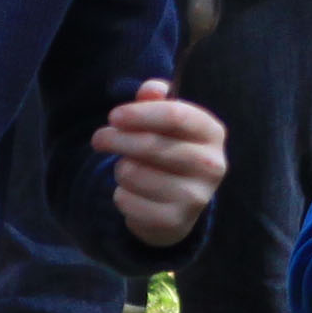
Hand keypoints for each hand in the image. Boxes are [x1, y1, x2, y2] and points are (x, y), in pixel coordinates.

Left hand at [96, 82, 225, 246]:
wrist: (179, 205)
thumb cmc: (169, 150)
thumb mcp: (166, 121)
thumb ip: (156, 99)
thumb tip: (150, 90)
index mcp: (212, 133)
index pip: (175, 115)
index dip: (138, 114)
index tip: (113, 116)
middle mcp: (211, 166)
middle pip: (151, 144)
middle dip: (117, 139)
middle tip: (99, 138)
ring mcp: (196, 197)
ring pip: (133, 173)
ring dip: (120, 169)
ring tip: (128, 170)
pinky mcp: (175, 222)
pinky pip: (127, 201)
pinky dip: (121, 195)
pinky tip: (132, 193)